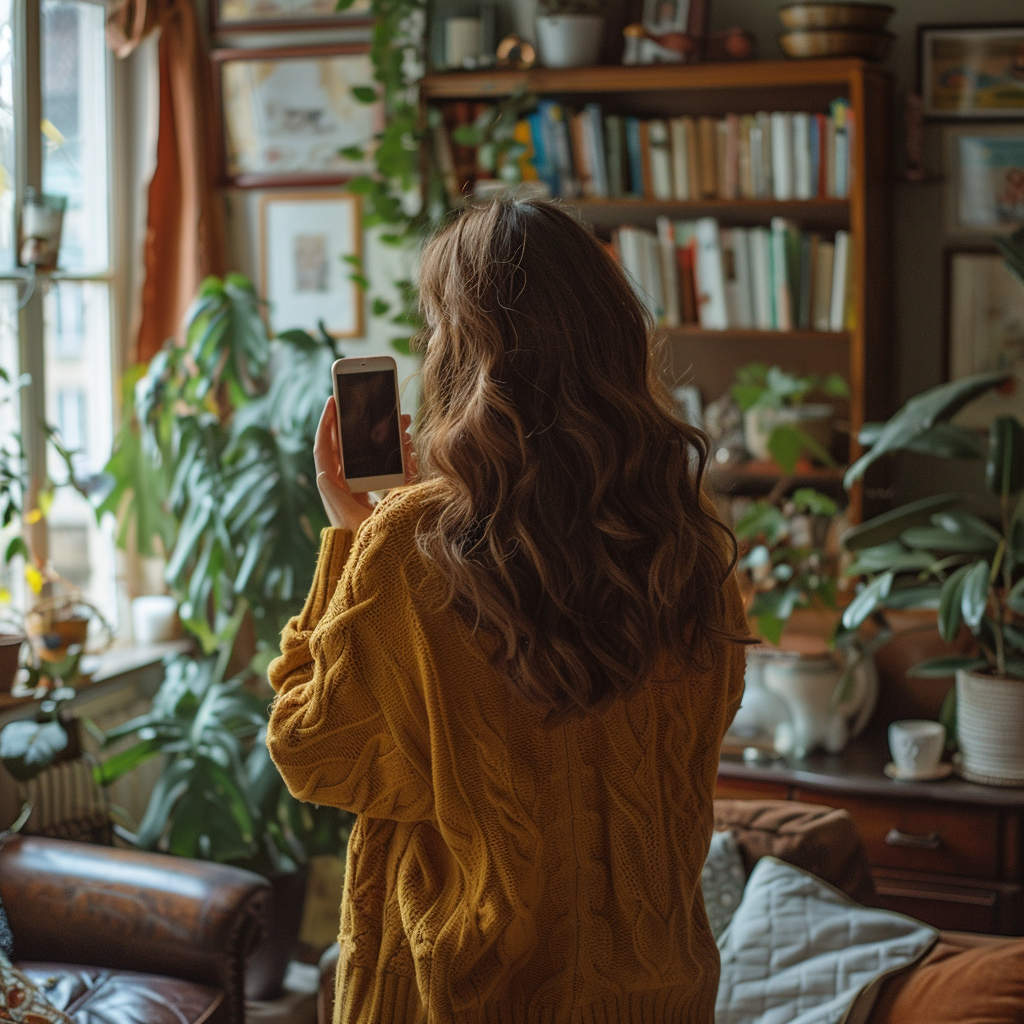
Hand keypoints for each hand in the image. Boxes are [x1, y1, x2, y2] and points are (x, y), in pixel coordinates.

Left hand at [313, 397, 416, 531]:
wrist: (375, 560)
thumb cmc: (360, 540)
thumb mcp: (347, 516)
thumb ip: (334, 494)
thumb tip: (321, 472)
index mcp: (333, 484)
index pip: (324, 447)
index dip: (326, 423)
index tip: (333, 402)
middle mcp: (344, 481)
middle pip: (350, 443)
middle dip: (364, 423)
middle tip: (378, 407)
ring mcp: (360, 484)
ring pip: (369, 451)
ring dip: (385, 436)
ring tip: (403, 423)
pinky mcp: (376, 489)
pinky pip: (385, 464)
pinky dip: (396, 454)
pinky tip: (410, 447)